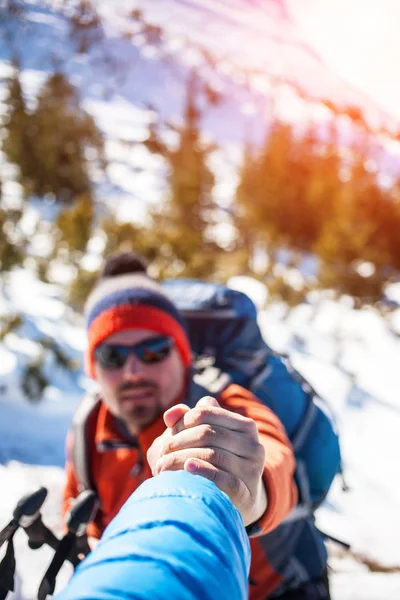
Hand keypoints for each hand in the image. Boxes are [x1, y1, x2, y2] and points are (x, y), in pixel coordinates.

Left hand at [146, 396, 266, 525]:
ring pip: (212, 454)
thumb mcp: (203, 438)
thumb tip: (169, 415)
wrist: (236, 502)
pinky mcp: (246, 493)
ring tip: (162, 466)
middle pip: (207, 433)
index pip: (206, 412)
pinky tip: (187, 469)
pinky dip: (202, 471)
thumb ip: (186, 420)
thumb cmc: (215, 463)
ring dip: (181, 459)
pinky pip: (223, 478)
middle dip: (178, 441)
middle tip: (161, 453)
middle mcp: (253, 445)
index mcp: (245, 426)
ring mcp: (252, 469)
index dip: (182, 421)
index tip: (168, 434)